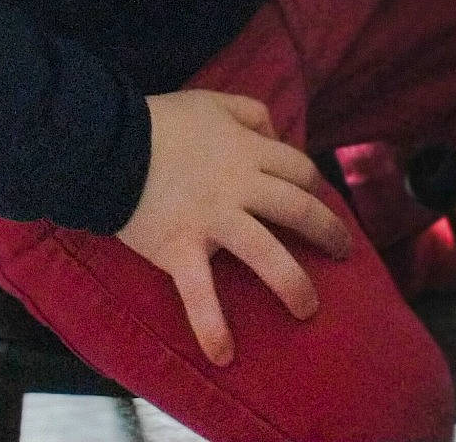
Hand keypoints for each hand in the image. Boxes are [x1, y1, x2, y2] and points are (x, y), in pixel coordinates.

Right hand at [117, 89, 351, 365]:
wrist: (111, 142)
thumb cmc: (162, 122)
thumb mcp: (213, 100)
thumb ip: (250, 112)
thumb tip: (276, 133)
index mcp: (248, 151)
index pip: (299, 169)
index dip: (315, 185)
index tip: (319, 200)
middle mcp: (240, 186)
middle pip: (298, 209)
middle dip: (328, 233)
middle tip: (344, 253)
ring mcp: (212, 219)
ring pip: (266, 251)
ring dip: (292, 283)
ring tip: (309, 309)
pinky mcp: (180, 248)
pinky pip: (200, 292)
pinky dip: (211, 325)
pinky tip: (224, 356)